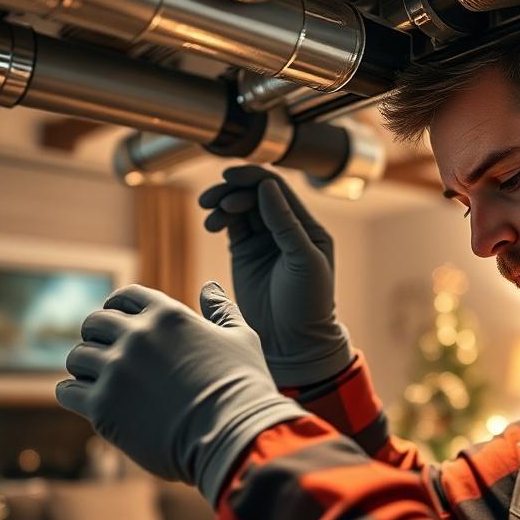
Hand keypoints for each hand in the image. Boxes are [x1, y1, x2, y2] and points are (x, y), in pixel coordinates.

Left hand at [55, 282, 307, 504]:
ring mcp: (117, 370)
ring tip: (99, 382)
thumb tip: (209, 287)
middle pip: (94, 323)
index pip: (126, 297)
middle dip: (97, 337)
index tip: (117, 324)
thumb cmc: (243, 389)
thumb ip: (221, 310)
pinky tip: (90, 401)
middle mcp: (137, 336)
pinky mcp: (103, 406)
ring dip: (85, 367)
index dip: (118, 309)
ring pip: (77, 357)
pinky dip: (74, 394)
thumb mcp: (241, 339)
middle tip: (105, 357)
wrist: (233, 436)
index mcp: (168, 315)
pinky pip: (68, 391)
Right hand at [199, 166, 352, 386]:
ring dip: (223, 203)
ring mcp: (264, 239)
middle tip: (215, 201)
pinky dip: (219, 218)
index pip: (278, 189)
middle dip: (233, 191)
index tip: (230, 178)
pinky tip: (212, 224)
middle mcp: (286, 227)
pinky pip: (231, 224)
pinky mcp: (245, 252)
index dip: (253, 178)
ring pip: (240, 206)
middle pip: (255, 193)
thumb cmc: (309, 304)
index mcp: (307, 225)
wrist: (294, 341)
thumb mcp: (303, 261)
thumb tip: (267, 186)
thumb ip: (286, 224)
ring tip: (211, 215)